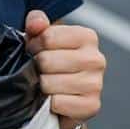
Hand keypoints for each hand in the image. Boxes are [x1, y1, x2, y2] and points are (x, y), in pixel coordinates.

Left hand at [25, 10, 105, 124]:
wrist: (63, 98)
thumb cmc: (51, 63)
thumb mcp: (41, 38)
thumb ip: (36, 23)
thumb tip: (37, 23)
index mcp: (87, 37)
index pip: (48, 37)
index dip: (34, 46)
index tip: (35, 51)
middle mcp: (96, 58)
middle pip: (46, 61)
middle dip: (36, 67)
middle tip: (39, 70)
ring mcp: (96, 83)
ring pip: (49, 83)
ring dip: (41, 86)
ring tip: (46, 84)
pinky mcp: (92, 105)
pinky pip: (58, 103)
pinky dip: (49, 104)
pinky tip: (53, 100)